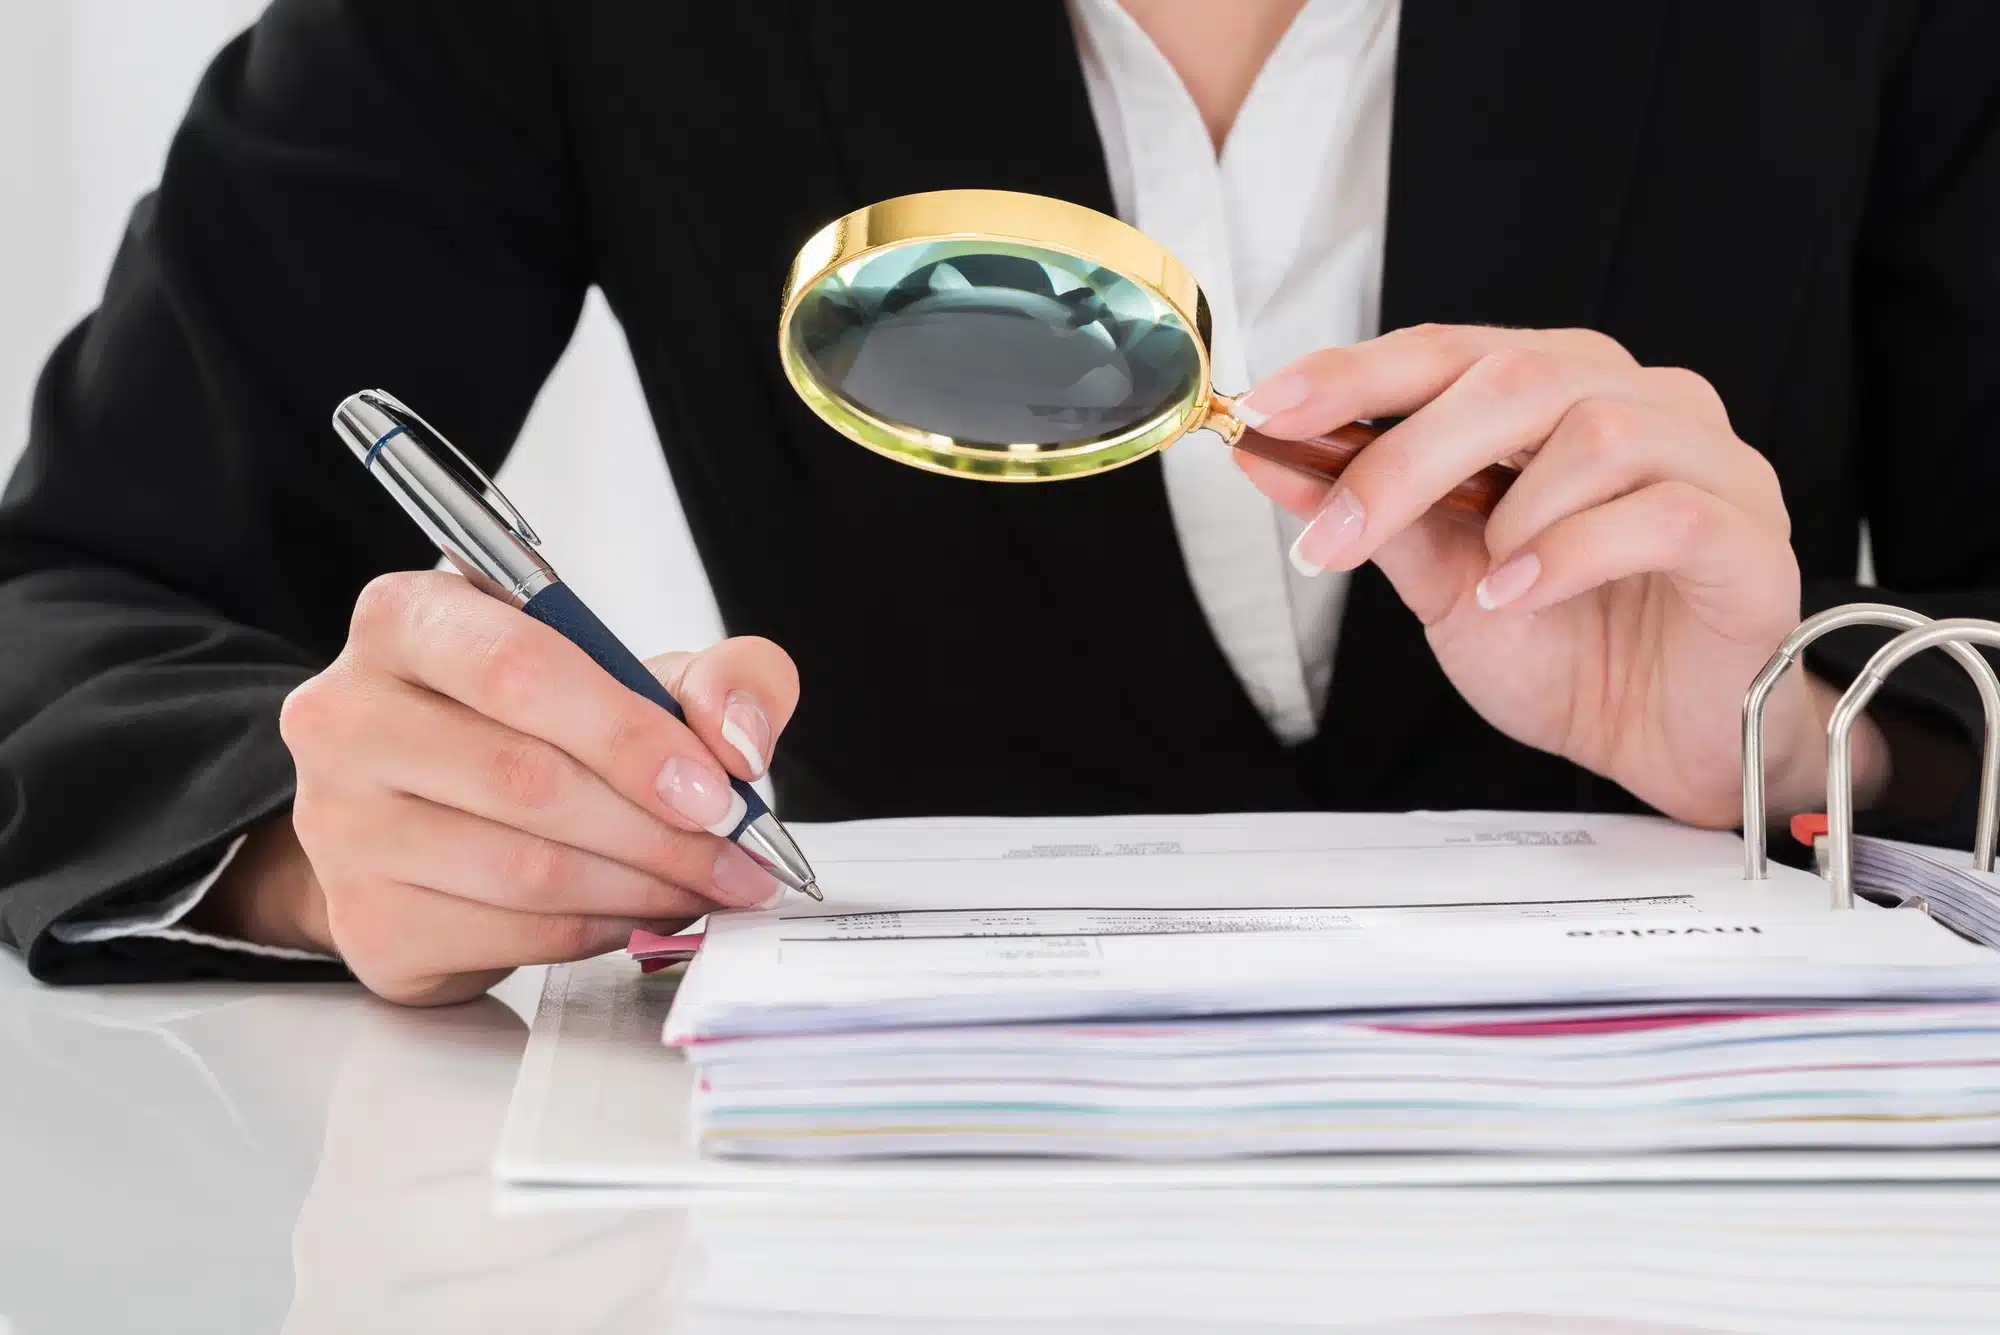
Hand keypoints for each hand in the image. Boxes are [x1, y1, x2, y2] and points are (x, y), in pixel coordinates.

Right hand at [199, 570, 798, 1004]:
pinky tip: (640, 913)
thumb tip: (735, 740)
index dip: (631, 736)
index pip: (519, 670)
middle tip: (739, 856)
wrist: (429, 814)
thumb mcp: (637, 672)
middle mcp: (344, 716)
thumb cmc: (537, 727)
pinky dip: (599, 932)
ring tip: (705, 884)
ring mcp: (340, 826)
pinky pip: (510, 936)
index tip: (715, 788)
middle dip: (661, 829)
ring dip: (642, 887)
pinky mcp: (364, 920)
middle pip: (528, 780)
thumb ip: (719, 675)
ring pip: (524, 869)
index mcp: (406, 620)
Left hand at [1231, 323, 1886, 826]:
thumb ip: (1373, 513)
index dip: (1353, 372)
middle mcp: (1639, 401)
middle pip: (1515, 378)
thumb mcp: (1442, 581)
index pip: (1447, 350)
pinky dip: (1569, 554)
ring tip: (1482, 587)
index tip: (1265, 408)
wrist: (1662, 744)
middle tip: (1333, 537)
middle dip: (1403, 457)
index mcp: (1558, 393)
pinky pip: (1661, 513)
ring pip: (1596, 433)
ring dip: (1509, 517)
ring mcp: (1708, 461)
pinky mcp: (1749, 536)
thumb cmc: (1567, 647)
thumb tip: (1268, 456)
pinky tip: (1520, 596)